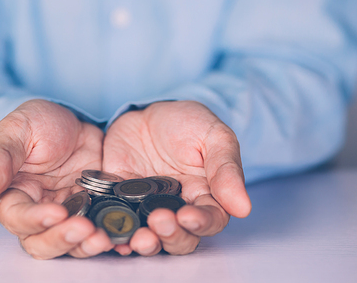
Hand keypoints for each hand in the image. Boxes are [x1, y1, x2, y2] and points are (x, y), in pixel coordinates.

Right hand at [0, 99, 112, 258]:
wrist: (73, 120)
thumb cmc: (37, 122)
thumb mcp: (17, 130)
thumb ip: (0, 158)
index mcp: (13, 194)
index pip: (17, 217)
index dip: (35, 220)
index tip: (56, 212)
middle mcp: (37, 210)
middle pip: (41, 241)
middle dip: (62, 239)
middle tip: (84, 229)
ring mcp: (66, 212)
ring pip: (69, 243)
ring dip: (84, 245)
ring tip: (103, 237)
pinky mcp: (91, 209)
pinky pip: (96, 229)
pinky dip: (105, 234)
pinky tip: (117, 233)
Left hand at [102, 101, 250, 255]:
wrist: (147, 113)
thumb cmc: (187, 123)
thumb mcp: (213, 136)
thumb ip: (226, 169)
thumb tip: (243, 207)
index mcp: (206, 196)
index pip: (210, 220)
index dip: (201, 223)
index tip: (189, 216)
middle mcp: (177, 208)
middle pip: (180, 238)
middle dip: (171, 236)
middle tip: (160, 220)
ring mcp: (147, 208)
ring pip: (151, 237)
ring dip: (146, 243)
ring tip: (139, 238)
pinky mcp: (119, 201)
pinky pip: (118, 221)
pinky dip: (115, 233)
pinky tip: (113, 237)